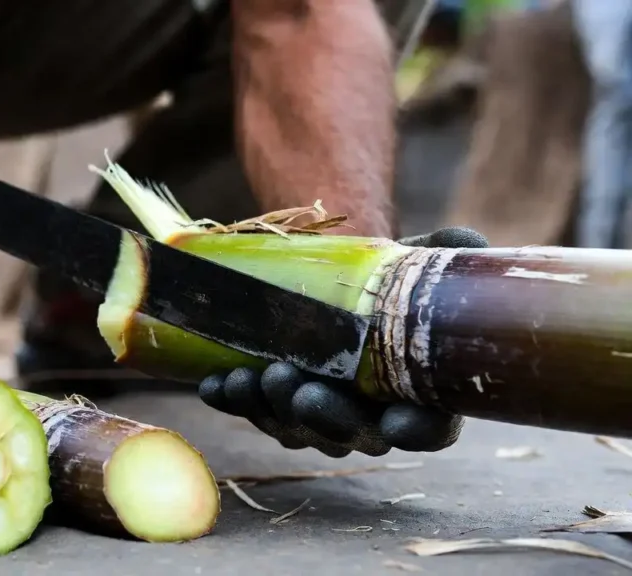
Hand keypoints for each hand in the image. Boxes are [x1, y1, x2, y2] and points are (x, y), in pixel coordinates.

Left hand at [198, 226, 488, 456]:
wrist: (345, 275)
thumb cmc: (395, 277)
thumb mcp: (426, 262)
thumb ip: (452, 254)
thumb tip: (463, 240)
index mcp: (422, 394)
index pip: (430, 427)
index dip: (418, 430)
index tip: (399, 422)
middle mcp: (372, 417)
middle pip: (353, 434)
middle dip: (324, 416)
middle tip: (302, 391)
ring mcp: (320, 415)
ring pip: (295, 427)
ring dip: (270, 408)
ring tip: (252, 379)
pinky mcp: (275, 403)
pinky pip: (254, 409)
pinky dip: (233, 398)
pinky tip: (214, 386)